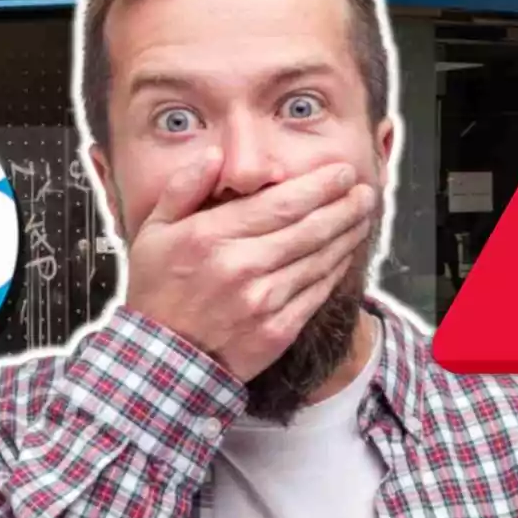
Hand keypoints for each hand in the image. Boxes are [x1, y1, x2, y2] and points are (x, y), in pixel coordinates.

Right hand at [123, 148, 375, 382]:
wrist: (164, 360)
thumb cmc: (158, 292)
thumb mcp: (153, 232)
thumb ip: (183, 189)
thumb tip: (215, 157)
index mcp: (211, 237)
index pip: (280, 203)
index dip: (319, 186)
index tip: (342, 172)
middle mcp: (241, 266)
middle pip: (309, 227)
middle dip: (344, 205)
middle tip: (364, 190)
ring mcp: (262, 301)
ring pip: (319, 259)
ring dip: (347, 234)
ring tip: (362, 216)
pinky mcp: (277, 331)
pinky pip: (316, 293)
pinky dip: (335, 270)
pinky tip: (343, 254)